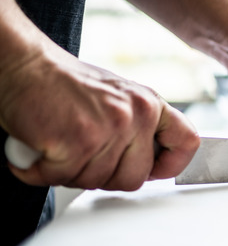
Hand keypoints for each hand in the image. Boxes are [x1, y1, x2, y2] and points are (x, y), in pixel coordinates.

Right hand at [0, 43, 199, 190]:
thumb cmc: (63, 83)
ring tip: (57, 145)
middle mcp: (136, 116)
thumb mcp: (117, 98)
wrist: (24, 63)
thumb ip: (136, 127)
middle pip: (133, 178)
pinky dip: (40, 172)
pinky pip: (61, 178)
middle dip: (103, 177)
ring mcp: (109, 130)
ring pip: (95, 181)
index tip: (153, 172)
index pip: (186, 142)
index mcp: (149, 105)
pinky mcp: (78, 142)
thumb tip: (147, 162)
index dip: (172, 165)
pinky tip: (38, 150)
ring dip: (68, 172)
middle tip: (80, 158)